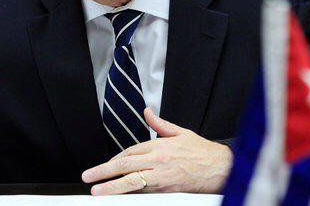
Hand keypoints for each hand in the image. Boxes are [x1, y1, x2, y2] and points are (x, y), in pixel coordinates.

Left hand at [81, 108, 232, 194]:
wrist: (221, 168)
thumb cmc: (202, 152)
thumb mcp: (180, 132)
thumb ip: (160, 124)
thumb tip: (148, 112)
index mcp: (160, 145)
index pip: (130, 151)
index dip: (115, 159)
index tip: (105, 165)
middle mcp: (158, 160)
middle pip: (126, 164)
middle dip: (104, 170)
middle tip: (88, 176)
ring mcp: (162, 177)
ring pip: (132, 181)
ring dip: (112, 186)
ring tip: (97, 190)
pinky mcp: (167, 189)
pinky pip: (144, 192)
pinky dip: (130, 194)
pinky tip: (120, 196)